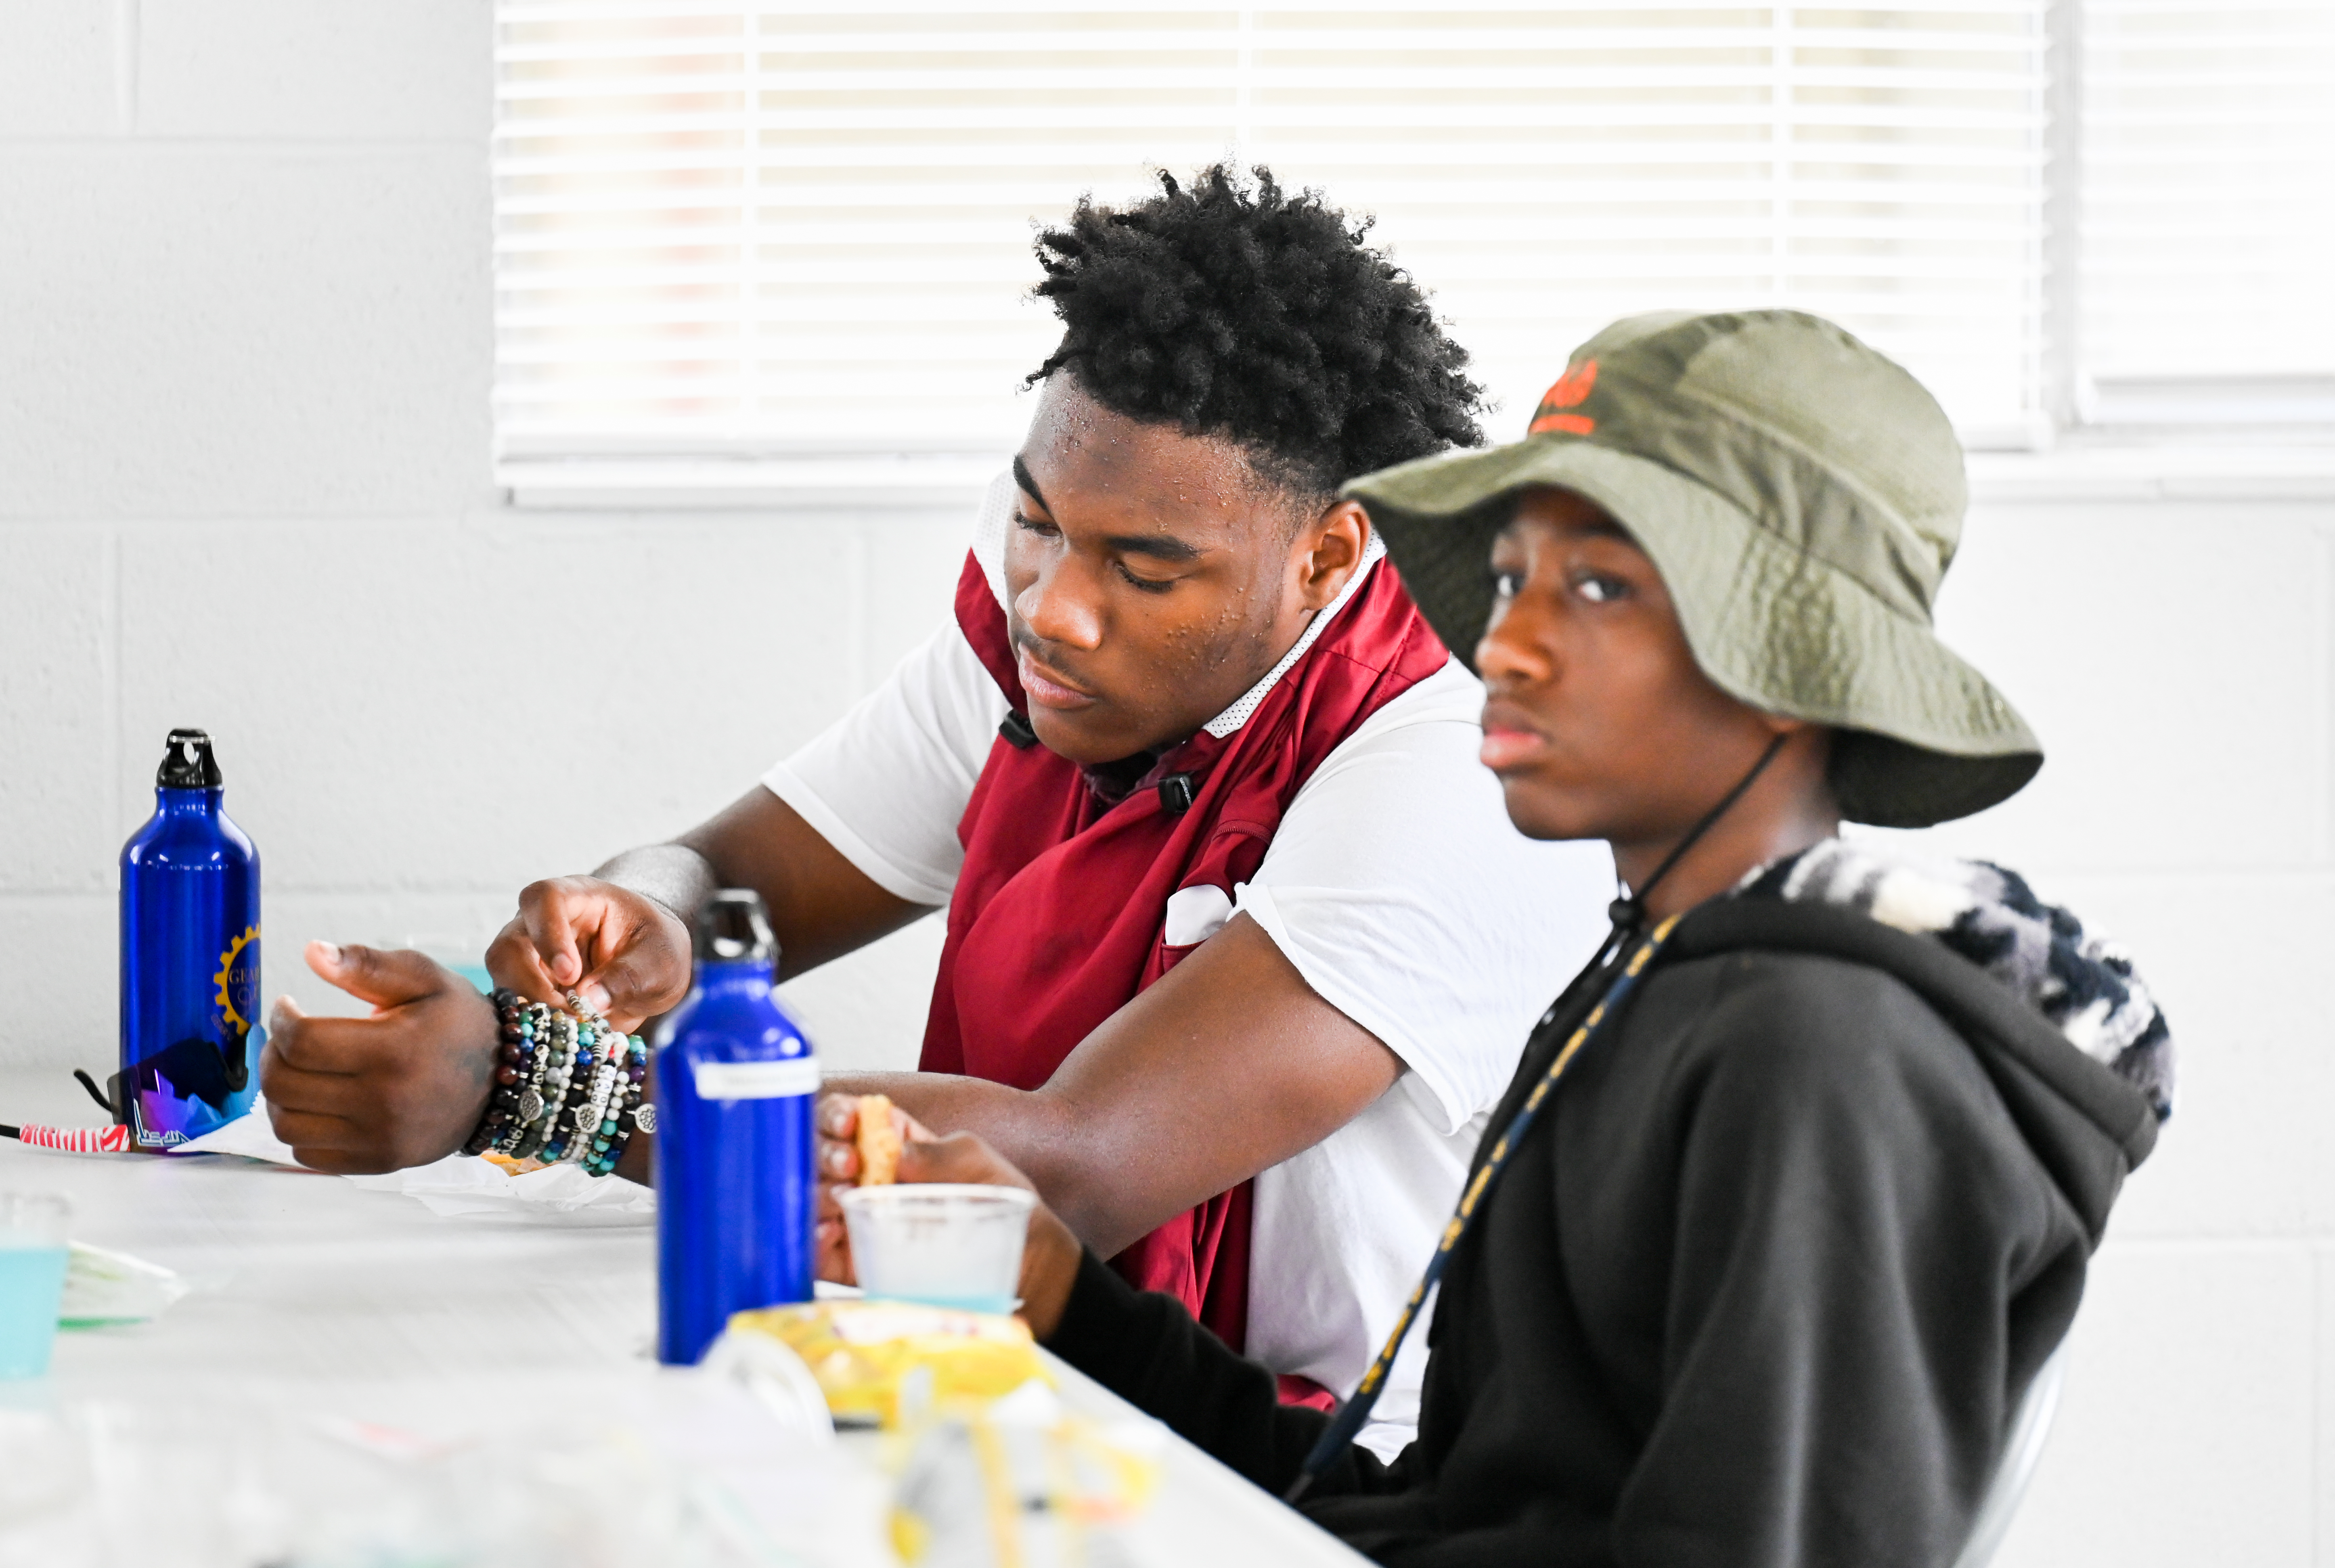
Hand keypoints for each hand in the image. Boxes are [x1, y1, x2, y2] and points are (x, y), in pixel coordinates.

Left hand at [259, 941, 500, 1173]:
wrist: (506, 1082)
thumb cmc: (460, 1024)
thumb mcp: (425, 980)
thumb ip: (367, 965)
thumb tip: (312, 952)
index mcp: (395, 1050)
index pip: (302, 1041)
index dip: (282, 1018)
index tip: (288, 1006)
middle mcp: (385, 1101)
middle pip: (284, 1084)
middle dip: (273, 1053)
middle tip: (289, 1037)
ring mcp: (379, 1138)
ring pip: (286, 1124)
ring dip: (280, 1094)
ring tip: (299, 1070)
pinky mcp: (378, 1161)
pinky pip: (307, 1154)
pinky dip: (300, 1128)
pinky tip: (318, 1102)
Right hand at [486, 876, 691, 1030]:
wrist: (649, 965)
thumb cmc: (654, 949)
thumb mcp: (660, 961)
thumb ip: (629, 976)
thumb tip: (589, 1000)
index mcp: (579, 897)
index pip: (544, 899)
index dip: (548, 936)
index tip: (569, 974)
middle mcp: (541, 922)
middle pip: (510, 947)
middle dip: (532, 987)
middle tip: (570, 1014)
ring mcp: (528, 955)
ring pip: (503, 980)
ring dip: (533, 1010)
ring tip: (574, 1026)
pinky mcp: (525, 987)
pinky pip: (513, 1006)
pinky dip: (534, 1024)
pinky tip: (563, 1035)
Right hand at [813, 1091, 1084, 1340]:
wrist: (1023, 1262)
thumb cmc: (1001, 1201)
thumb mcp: (979, 1162)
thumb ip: (942, 1153)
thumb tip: (897, 1154)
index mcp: (891, 1142)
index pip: (845, 1117)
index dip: (836, 1114)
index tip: (849, 1123)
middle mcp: (867, 1177)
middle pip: (818, 1156)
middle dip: (824, 1154)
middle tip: (850, 1165)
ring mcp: (859, 1219)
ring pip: (811, 1200)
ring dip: (816, 1194)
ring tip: (841, 1200)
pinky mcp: (856, 1263)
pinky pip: (818, 1253)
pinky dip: (812, 1242)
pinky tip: (827, 1234)